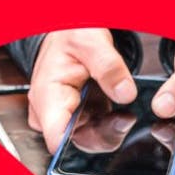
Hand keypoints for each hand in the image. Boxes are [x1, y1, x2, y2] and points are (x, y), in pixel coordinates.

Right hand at [29, 28, 135, 152]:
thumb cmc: (71, 35)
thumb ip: (109, 67)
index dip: (85, 141)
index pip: (56, 137)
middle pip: (78, 142)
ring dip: (110, 129)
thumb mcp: (92, 42)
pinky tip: (117, 111)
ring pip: (89, 140)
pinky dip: (109, 125)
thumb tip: (125, 94)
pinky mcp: (74, 119)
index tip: (113, 127)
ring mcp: (62, 117)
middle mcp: (50, 112)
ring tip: (125, 112)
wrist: (70, 32)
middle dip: (106, 132)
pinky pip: (93, 133)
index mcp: (47, 95)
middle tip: (127, 116)